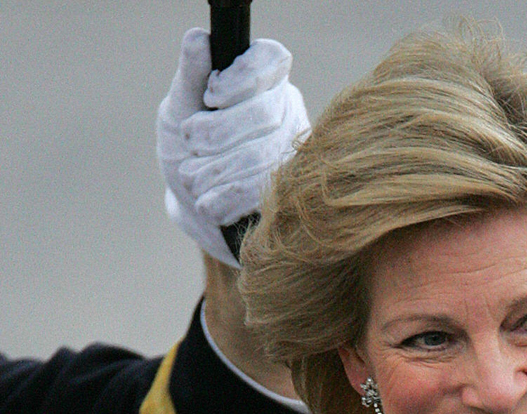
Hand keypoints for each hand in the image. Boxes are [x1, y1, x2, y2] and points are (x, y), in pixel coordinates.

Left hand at [158, 29, 308, 267]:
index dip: (242, 78)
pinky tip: (209, 204)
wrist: (193, 208)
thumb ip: (190, 77)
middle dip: (217, 132)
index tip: (210, 96)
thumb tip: (198, 40)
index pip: (271, 61)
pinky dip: (225, 201)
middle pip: (264, 114)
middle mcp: (287, 114)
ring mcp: (294, 157)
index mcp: (264, 81)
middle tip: (191, 143)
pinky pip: (263, 197)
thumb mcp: (179, 109)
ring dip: (214, 172)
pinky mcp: (290, 198)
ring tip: (192, 178)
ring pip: (262, 159)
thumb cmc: (186, 151)